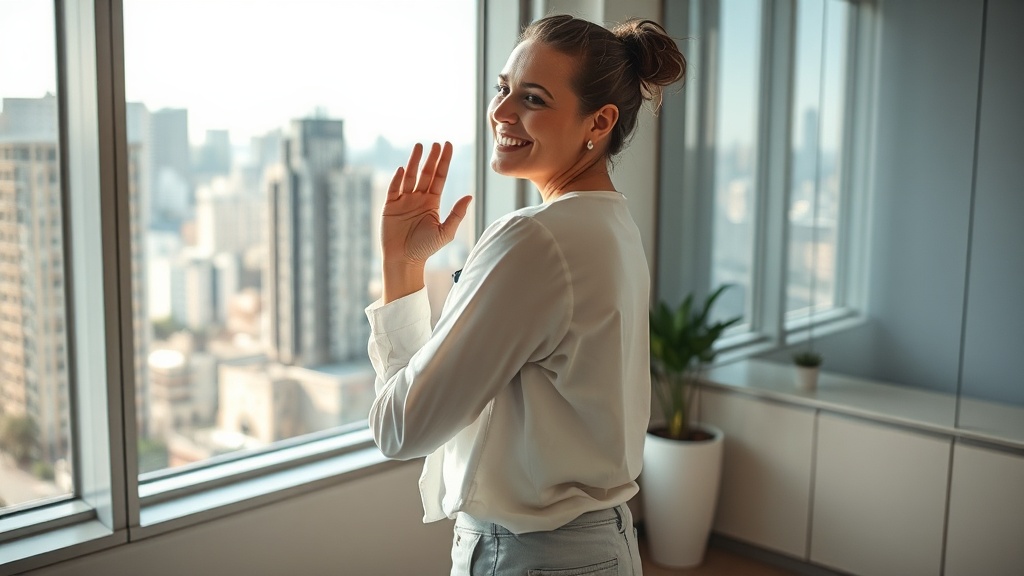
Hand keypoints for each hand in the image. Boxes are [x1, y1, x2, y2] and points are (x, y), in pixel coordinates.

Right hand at [380, 142, 471, 300]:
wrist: (404, 260)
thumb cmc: (425, 248)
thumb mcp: (445, 232)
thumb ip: (457, 214)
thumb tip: (470, 196)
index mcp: (432, 202)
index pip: (439, 177)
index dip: (444, 162)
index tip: (448, 146)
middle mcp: (418, 198)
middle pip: (426, 173)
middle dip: (431, 158)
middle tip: (437, 143)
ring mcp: (404, 200)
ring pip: (410, 177)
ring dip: (414, 161)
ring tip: (419, 146)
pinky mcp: (390, 206)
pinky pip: (394, 189)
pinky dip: (398, 179)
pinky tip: (403, 169)